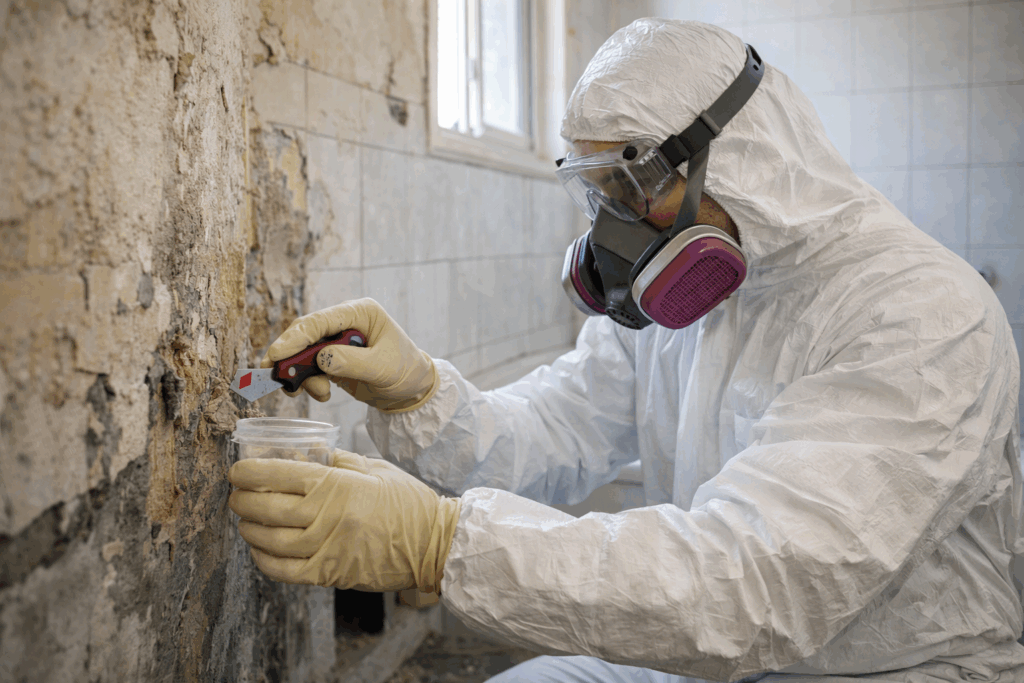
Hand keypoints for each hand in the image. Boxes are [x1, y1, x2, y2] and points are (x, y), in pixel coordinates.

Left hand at [227, 450, 460, 592]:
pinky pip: (284, 571)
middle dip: (242, 499)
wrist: (434, 543)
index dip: (249, 472)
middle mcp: (326, 517)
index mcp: (337, 485)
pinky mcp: (330, 574)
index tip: (236, 471)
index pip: (279, 475)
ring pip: (269, 541)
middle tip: (235, 494)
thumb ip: (338, 460)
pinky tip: (260, 549)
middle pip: (266, 508)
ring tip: (245, 520)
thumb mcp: (375, 469)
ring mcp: (326, 548)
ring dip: (248, 529)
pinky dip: (264, 560)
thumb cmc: (408, 502)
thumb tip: (307, 450)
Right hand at [262, 298, 438, 412]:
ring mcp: (336, 341)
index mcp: (360, 312)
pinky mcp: (332, 359)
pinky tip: (321, 394)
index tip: (277, 353)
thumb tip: (321, 360)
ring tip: (317, 393)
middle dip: (290, 357)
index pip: (321, 320)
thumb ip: (352, 362)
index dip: (296, 336)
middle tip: (276, 376)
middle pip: (306, 334)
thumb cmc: (406, 371)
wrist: (412, 389)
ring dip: (301, 375)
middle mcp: (344, 322)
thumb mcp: (383, 367)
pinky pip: (309, 368)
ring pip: (303, 353)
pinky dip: (308, 382)